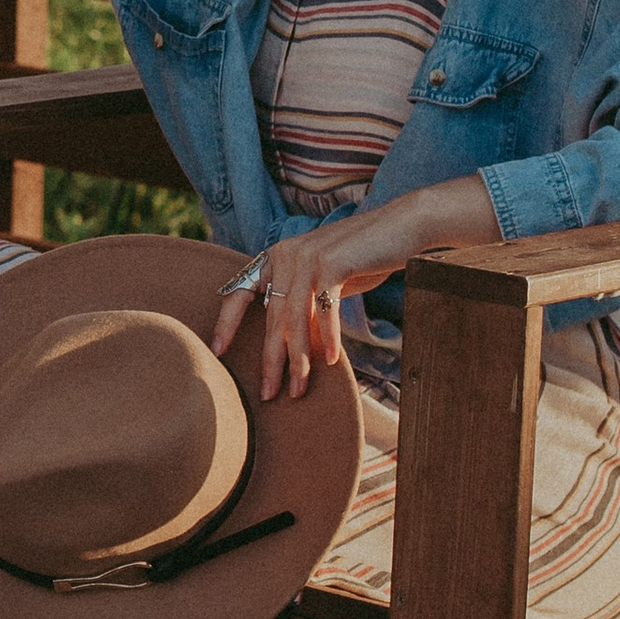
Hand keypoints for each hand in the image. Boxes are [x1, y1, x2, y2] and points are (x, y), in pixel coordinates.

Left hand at [210, 175, 502, 400]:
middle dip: (270, 359)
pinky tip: (332, 362)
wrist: (402, 226)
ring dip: (298, 358)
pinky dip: (328, 338)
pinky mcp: (332, 263)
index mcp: (278, 257)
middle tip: (269, 393)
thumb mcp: (326, 279)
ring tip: (298, 387)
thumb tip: (293, 340)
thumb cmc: (365, 256)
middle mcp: (285, 255)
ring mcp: (307, 258)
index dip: (226, 322)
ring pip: (295, 319)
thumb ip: (306, 301)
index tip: (216, 352)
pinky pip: (324, 310)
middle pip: (271, 316)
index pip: (241, 291)